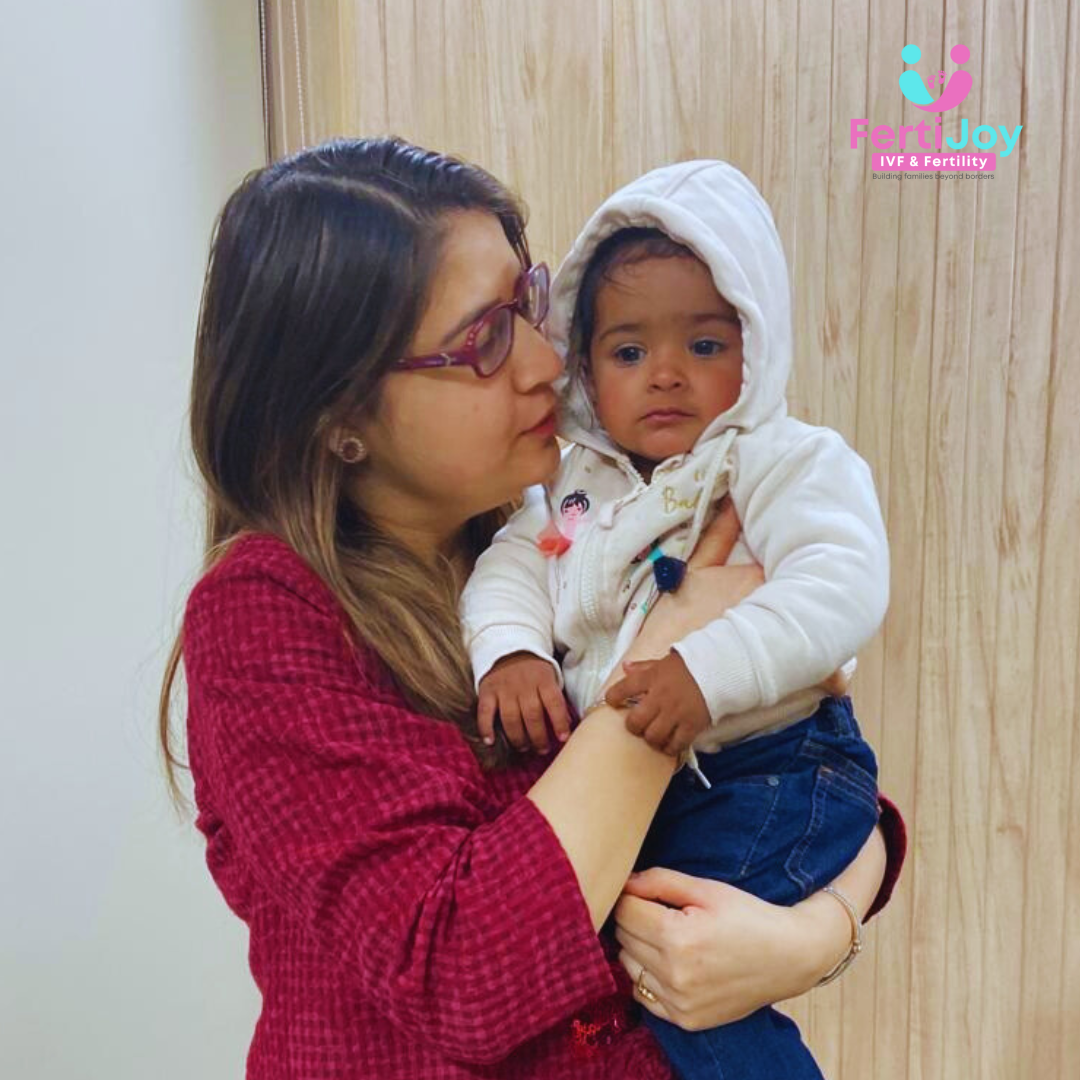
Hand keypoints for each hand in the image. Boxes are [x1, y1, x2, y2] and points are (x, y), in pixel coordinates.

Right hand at [477, 652, 570, 753]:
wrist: (508, 647)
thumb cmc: (534, 669)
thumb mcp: (550, 676)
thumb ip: (556, 697)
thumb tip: (566, 724)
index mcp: (543, 680)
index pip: (554, 703)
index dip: (560, 723)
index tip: (563, 739)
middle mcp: (524, 685)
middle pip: (532, 716)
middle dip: (538, 737)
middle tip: (542, 749)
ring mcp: (504, 689)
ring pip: (511, 718)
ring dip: (518, 738)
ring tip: (523, 747)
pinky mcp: (487, 691)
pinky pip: (485, 712)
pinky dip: (486, 728)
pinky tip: (490, 741)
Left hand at [605, 652, 710, 754]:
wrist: (718, 670)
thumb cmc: (688, 666)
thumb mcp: (663, 662)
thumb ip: (643, 667)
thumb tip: (625, 667)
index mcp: (652, 678)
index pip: (623, 689)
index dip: (613, 697)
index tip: (612, 701)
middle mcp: (661, 697)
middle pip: (635, 721)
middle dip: (633, 726)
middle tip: (637, 725)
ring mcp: (676, 713)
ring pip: (653, 736)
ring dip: (650, 738)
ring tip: (654, 734)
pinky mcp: (691, 725)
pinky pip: (675, 744)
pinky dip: (669, 747)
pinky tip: (669, 743)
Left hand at [612, 828, 887, 1027]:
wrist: (789, 957)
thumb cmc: (748, 915)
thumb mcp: (707, 888)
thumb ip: (659, 881)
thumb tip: (624, 882)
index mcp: (678, 937)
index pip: (624, 911)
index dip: (631, 896)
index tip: (644, 892)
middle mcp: (675, 974)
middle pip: (623, 937)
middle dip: (634, 919)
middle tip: (658, 911)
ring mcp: (680, 1002)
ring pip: (628, 965)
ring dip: (637, 948)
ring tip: (665, 937)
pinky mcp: (686, 1019)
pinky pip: (642, 994)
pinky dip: (648, 976)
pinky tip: (670, 963)